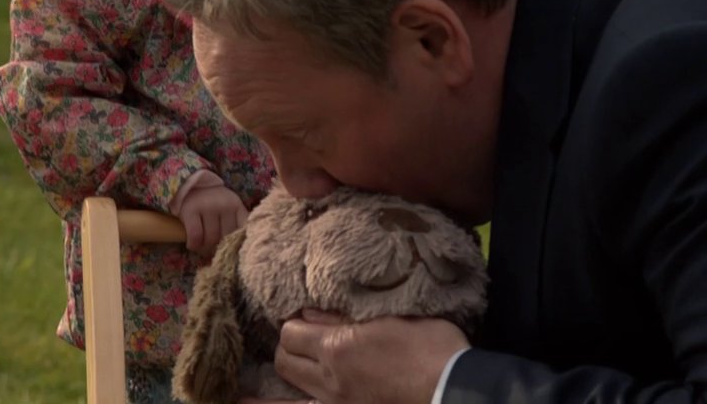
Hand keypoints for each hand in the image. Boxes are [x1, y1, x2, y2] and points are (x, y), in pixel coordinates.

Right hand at [176, 178, 247, 254]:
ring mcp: (208, 206)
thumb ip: (235, 224)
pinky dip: (193, 245)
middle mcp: (225, 204)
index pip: (242, 231)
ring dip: (204, 248)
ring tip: (202, 246)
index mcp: (236, 206)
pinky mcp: (191, 210)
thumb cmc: (211, 203)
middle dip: (218, 248)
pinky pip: (195, 236)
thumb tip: (238, 248)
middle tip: (211, 249)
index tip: (229, 250)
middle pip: (225, 238)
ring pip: (210, 239)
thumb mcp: (229, 209)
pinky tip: (192, 244)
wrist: (189, 185)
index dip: (236, 244)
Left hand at [274, 309, 468, 403]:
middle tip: (303, 339)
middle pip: (284, 362)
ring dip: (285, 376)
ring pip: (290, 394)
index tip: (307, 317)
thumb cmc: (431, 347)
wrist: (452, 390)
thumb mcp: (394, 317)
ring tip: (254, 386)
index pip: (292, 332)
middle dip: (288, 347)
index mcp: (338, 347)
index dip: (295, 322)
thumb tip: (310, 312)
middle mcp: (329, 380)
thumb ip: (348, 316)